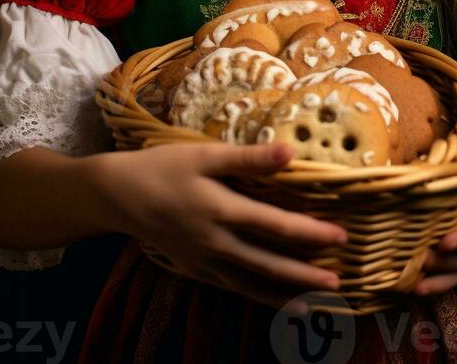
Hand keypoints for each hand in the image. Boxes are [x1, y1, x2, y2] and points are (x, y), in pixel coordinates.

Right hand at [92, 140, 347, 311]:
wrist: (116, 195)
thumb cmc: (162, 167)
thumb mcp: (204, 154)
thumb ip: (248, 158)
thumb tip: (291, 153)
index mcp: (222, 210)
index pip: (276, 226)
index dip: (310, 233)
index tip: (339, 236)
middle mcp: (216, 242)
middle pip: (268, 264)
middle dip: (304, 275)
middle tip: (336, 283)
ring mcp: (203, 260)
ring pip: (250, 283)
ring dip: (284, 293)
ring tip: (313, 303)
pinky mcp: (193, 268)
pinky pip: (231, 287)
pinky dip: (255, 296)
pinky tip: (271, 299)